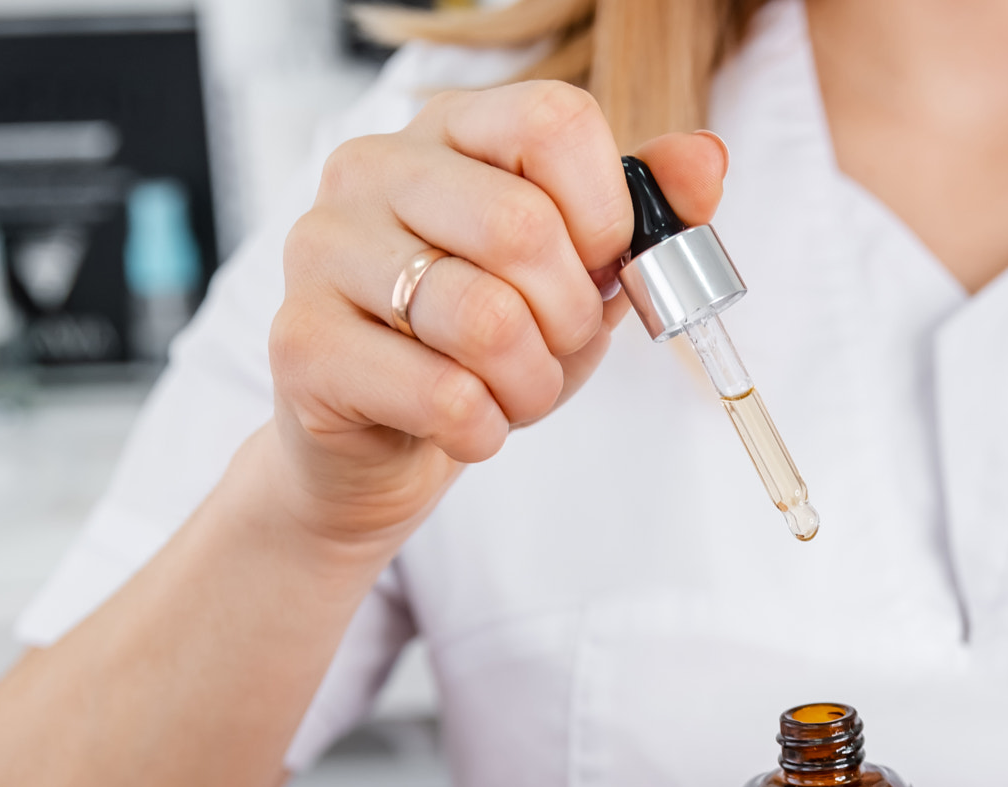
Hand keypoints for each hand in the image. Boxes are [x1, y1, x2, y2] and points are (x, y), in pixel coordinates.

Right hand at [267, 83, 726, 544]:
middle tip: (555, 351)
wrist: (382, 444)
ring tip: (511, 394)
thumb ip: (645, 215)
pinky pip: (443, 394)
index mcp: (450, 130)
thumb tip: (706, 159)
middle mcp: (372, 168)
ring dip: (532, 386)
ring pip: (486, 320)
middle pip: (523, 228)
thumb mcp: (579, 276)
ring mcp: (322, 249)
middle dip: (571, 320)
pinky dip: (483, 430)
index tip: (601, 268)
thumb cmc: (485, 347)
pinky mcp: (300, 343)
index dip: (607, 214)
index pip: (555, 120)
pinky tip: (465, 426)